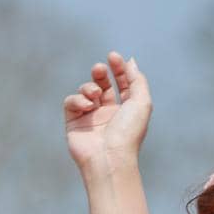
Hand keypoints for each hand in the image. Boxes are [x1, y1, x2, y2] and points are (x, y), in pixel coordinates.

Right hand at [64, 51, 151, 174]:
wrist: (109, 158)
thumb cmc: (128, 133)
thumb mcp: (142, 102)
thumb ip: (137, 80)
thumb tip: (130, 61)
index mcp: (126, 110)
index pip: (122, 83)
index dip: (118, 68)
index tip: (113, 56)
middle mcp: (108, 113)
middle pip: (102, 84)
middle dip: (100, 73)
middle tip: (99, 69)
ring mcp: (90, 117)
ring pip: (85, 91)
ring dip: (89, 87)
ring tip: (94, 96)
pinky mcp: (74, 123)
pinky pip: (71, 101)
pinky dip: (78, 100)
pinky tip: (87, 107)